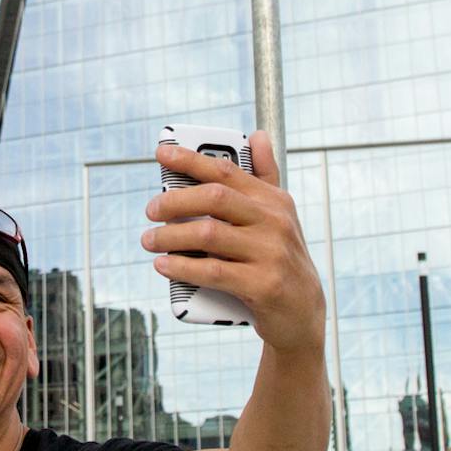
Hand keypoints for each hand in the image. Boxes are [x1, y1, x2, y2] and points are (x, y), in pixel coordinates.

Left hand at [144, 131, 325, 354]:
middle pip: (214, 198)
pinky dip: (182, 267)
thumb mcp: (280, 217)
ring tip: (149, 240)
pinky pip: (213, 272)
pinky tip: (163, 265)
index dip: (191, 159)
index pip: (226, 171)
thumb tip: (259, 135)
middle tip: (151, 210)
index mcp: (274, 201)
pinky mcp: (263, 286)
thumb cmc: (281, 259)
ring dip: (170, 236)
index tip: (161, 153)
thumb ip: (266, 178)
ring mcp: (270, 254)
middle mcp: (275, 222)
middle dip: (174, 201)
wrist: (302, 314)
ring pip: (208, 235)